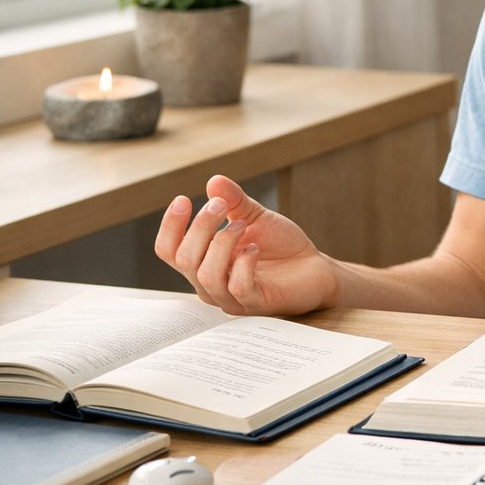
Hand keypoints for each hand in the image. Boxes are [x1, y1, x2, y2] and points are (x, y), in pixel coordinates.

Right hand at [154, 175, 339, 316]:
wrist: (316, 267)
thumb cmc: (280, 245)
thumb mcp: (255, 217)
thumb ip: (233, 201)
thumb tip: (213, 181)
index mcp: (203, 261)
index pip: (168, 250)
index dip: (170, 225)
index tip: (183, 199)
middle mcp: (210, 283)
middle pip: (185, 259)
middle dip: (201, 226)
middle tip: (221, 205)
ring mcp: (231, 297)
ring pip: (207, 274)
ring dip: (222, 242)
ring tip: (243, 224)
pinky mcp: (256, 304)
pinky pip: (238, 287)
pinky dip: (245, 263)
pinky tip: (255, 247)